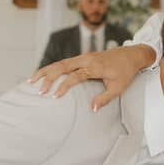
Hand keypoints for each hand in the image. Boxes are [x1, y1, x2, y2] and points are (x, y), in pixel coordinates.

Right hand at [29, 44, 156, 111]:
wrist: (132, 55)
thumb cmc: (126, 72)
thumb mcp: (118, 88)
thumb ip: (105, 99)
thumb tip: (93, 109)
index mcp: (94, 66)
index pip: (74, 76)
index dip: (63, 86)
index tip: (54, 96)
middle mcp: (86, 59)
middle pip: (62, 66)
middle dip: (48, 77)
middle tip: (37, 89)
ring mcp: (83, 57)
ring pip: (60, 63)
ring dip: (46, 71)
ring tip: (31, 80)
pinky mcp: (82, 58)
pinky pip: (65, 63)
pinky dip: (53, 68)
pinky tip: (44, 75)